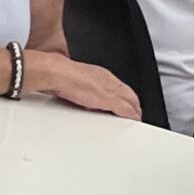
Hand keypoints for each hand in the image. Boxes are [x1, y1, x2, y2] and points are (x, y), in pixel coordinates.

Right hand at [27, 51, 141, 119]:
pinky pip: (127, 111)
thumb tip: (73, 91)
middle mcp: (108, 80)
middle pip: (129, 93)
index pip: (118, 85)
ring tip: (134, 118)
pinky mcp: (111, 101)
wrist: (58, 74)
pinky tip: (133, 121)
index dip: (124, 95)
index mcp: (100, 74)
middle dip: (133, 103)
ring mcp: (110, 90)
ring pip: (131, 102)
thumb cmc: (60, 75)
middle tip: (135, 112)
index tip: (124, 102)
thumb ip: (78, 86)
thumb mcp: (72, 80)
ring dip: (134, 110)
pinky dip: (132, 116)